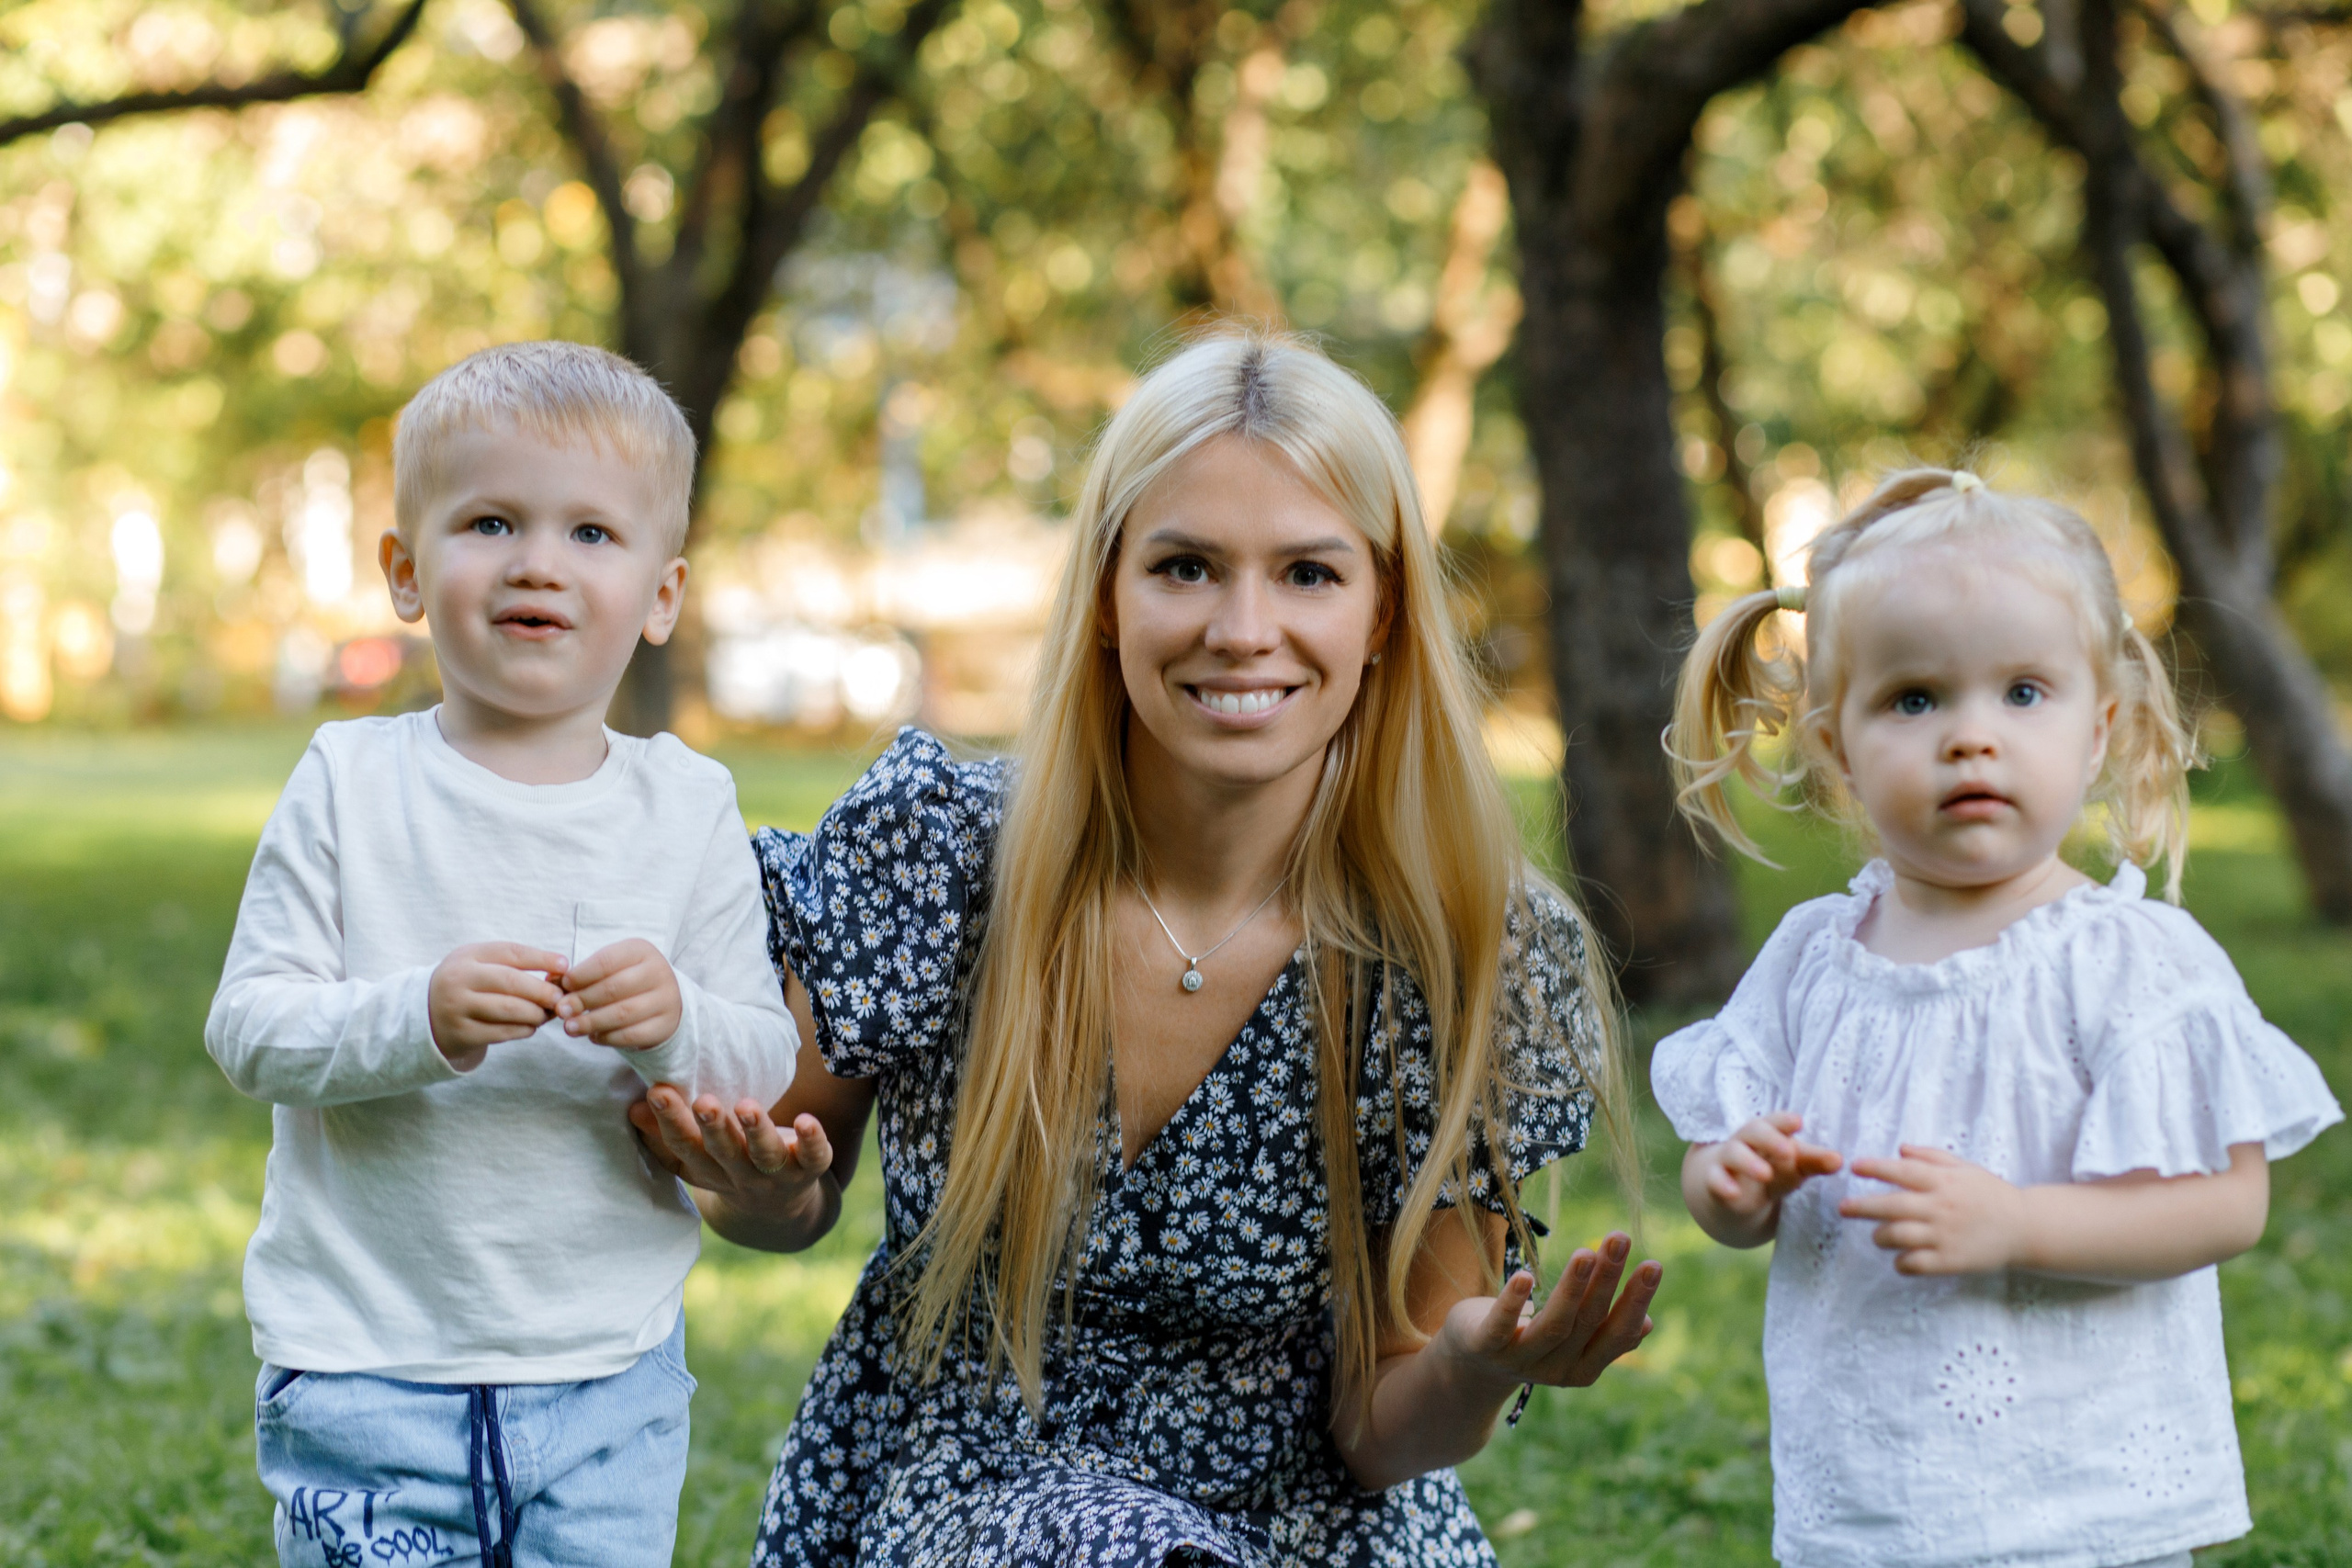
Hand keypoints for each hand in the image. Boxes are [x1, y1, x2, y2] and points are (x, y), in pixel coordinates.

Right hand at [429, 943, 567, 1063]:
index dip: (541, 958)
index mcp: (468, 956)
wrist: (425, 1014)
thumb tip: (560, 972)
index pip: (510, 953)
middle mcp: (459, 979)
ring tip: (546, 1014)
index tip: (565, 965)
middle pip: (511, 982)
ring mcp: (457, 1008)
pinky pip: (502, 1032)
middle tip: (560, 998)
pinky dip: (523, 1030)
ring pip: (509, 1010)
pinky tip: (530, 1026)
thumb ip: (514, 965)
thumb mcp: (481, 964)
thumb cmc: (467, 985)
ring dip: (536, 1013)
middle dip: (542, 990)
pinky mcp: (461, 1034)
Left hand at [558, 939, 681, 1048]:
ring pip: (623, 1014)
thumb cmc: (625, 979)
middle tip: (561, 1010)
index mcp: (641, 951)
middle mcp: (659, 972)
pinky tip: (593, 1036)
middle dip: (583, 1000)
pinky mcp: (665, 1025)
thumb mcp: (608, 969)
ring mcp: (666, 1000)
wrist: (663, 999)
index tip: (563, 985)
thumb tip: (550, 981)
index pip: (607, 961)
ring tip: (570, 1028)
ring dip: (591, 1022)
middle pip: (614, 988)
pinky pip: (632, 1035)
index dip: (581, 975)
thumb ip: (581, 975)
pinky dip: (607, 1037)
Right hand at [628, 1085, 833, 1223]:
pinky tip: (807, 1121)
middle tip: (703, 1102)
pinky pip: (814, 1158)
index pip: (684, 1146)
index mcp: (706, 1169)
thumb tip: (632, 1106)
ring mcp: (774, 1175)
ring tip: (747, 1106)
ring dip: (756, 1131)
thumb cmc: (729, 1165)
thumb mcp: (695, 1157)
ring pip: (764, 1154)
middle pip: (722, 1152)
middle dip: (713, 1128)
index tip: (657, 1091)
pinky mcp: (809, 1170)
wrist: (779, 1207)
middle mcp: (738, 1175)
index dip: (670, 1122)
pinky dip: (812, 1141)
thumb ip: (665, 1135)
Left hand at [1439, 1233, 1661, 1392]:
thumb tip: (1647, 1324)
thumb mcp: (1571, 1341)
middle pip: (1587, 1321)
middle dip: (1607, 1279)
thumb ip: (1604, 1335)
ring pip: (1553, 1324)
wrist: (1471, 1365)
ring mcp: (1519, 1360)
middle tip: (1620, 1238)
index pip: (1617, 1335)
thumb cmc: (1531, 1340)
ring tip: (1586, 1252)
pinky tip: (1526, 1276)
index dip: (1636, 1301)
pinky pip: (1501, 1325)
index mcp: (1583, 1367)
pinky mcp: (1485, 1346)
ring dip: (1571, 1287)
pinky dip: (1513, 1302)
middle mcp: (1556, 1369)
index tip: (1654, 1263)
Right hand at [1695, 1112, 1843, 1218]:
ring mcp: (1727, 1160)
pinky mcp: (1713, 1180)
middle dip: (1770, 1139)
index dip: (1784, 1121)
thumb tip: (1839, 1160)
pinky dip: (1723, 1185)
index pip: (1775, 1122)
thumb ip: (1813, 1162)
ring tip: (1766, 1174)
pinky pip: (1715, 1179)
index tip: (1799, 1122)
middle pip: (1753, 1131)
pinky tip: (1733, 1193)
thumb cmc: (1769, 1170)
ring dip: (1748, 1162)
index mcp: (1767, 1133)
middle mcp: (1745, 1141)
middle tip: (1788, 1151)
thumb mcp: (1792, 1167)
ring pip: (1733, 1153)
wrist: (1730, 1192)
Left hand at [1839, 1145, 2026, 1274]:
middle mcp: (1940, 1207)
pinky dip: (1901, 1262)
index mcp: (1943, 1182)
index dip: (1876, 1167)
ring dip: (1880, 1236)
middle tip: (1843, 1208)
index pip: (1902, 1171)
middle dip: (1862, 1206)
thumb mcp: (1964, 1168)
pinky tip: (1900, 1258)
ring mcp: (1945, 1236)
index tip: (1855, 1167)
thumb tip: (1900, 1149)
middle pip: (1892, 1205)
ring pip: (1898, 1236)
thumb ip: (1931, 1157)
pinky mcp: (1950, 1261)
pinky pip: (1914, 1264)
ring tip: (1878, 1234)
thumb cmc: (1990, 1194)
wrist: (2025, 1228)